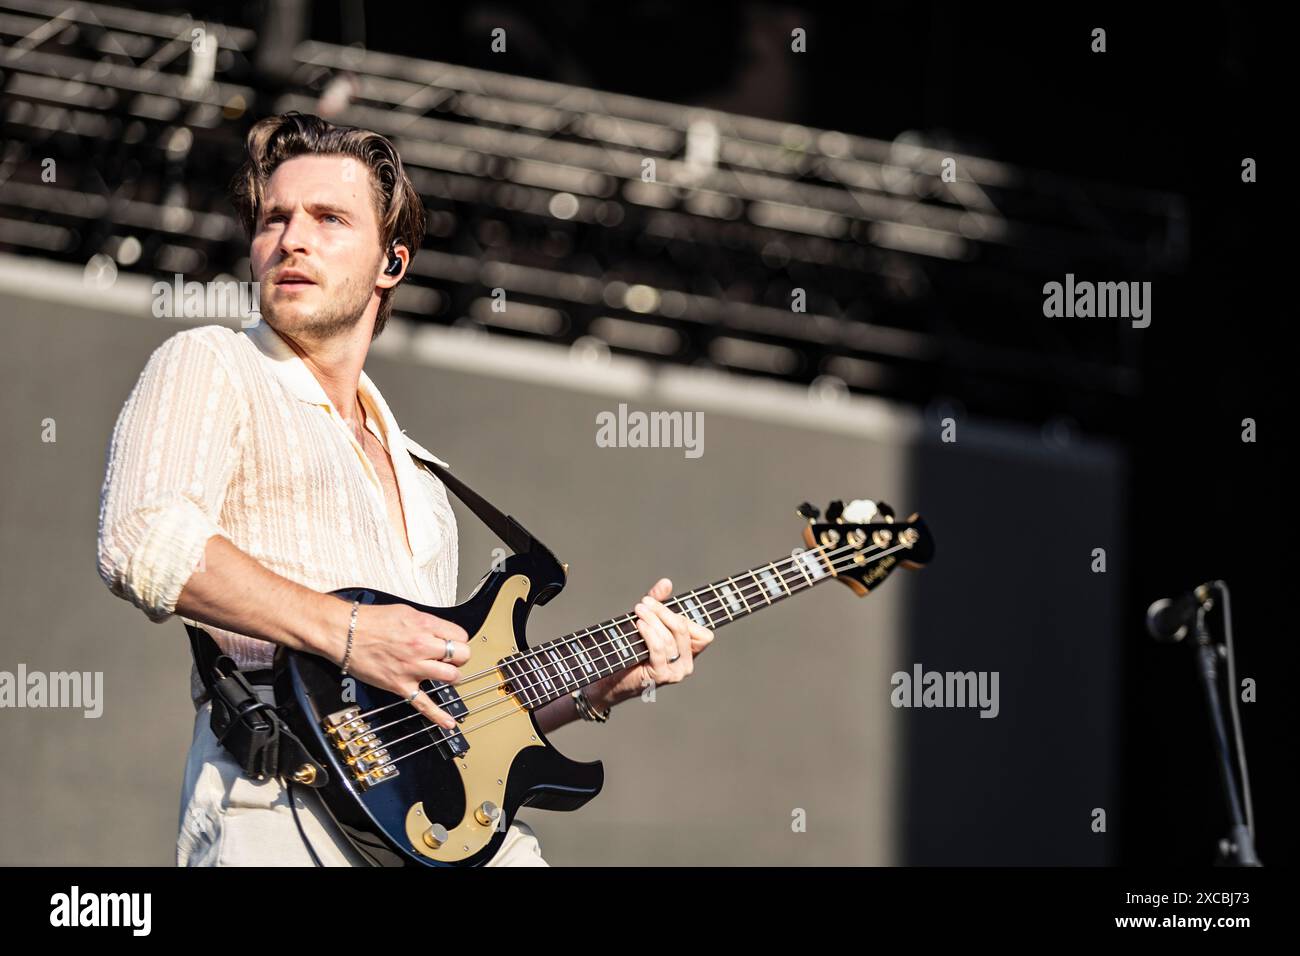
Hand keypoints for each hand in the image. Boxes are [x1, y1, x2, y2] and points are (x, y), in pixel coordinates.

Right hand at [324, 599, 470, 730]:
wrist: (345, 633)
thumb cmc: (371, 621)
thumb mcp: (407, 612)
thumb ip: (428, 624)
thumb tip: (442, 632)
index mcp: (425, 626)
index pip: (461, 636)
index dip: (459, 640)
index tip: (454, 643)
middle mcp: (422, 647)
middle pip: (461, 656)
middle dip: (460, 657)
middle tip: (453, 659)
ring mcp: (412, 668)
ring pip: (451, 677)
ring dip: (452, 677)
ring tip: (446, 675)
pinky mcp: (401, 685)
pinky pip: (424, 704)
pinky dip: (438, 716)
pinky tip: (449, 722)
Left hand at [587, 578, 713, 708]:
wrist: (612, 679)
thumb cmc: (631, 650)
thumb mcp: (648, 622)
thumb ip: (659, 603)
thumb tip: (666, 583)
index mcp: (689, 653)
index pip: (704, 635)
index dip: (684, 616)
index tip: (659, 603)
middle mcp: (687, 665)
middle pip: (683, 630)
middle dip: (663, 612)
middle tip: (645, 602)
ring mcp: (675, 672)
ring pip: (669, 638)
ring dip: (652, 620)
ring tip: (638, 610)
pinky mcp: (661, 676)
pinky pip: (659, 649)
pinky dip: (649, 633)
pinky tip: (639, 624)